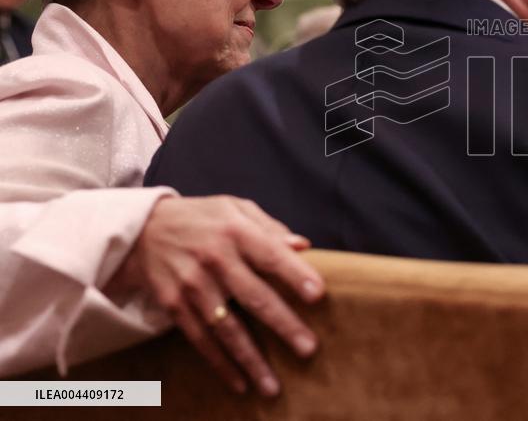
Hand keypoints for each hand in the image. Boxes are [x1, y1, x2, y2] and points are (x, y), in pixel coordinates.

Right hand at [110, 196, 323, 395]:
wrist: (142, 229)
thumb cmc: (203, 218)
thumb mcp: (235, 208)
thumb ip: (270, 228)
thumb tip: (303, 246)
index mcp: (235, 230)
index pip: (271, 254)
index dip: (295, 275)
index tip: (318, 295)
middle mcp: (214, 259)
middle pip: (253, 296)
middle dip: (282, 324)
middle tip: (308, 348)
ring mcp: (192, 285)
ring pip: (226, 328)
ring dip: (251, 358)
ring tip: (273, 385)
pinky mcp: (174, 305)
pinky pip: (200, 340)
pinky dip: (220, 364)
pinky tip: (240, 383)